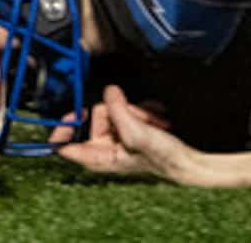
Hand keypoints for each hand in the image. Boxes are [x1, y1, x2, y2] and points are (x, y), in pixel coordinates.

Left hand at [58, 85, 209, 184]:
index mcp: (96, 158)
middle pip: (94, 115)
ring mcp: (116, 137)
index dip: (62, 127)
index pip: (62, 146)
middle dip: (119, 111)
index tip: (76, 110)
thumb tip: (110, 91)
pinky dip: (142, 111)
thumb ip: (118, 110)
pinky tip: (156, 119)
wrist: (188, 160)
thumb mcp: (136, 133)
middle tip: (137, 117)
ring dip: (136, 111)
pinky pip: (126, 109)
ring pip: (113, 109)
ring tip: (152, 122)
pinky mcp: (128, 129)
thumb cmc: (163, 158)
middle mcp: (102, 148)